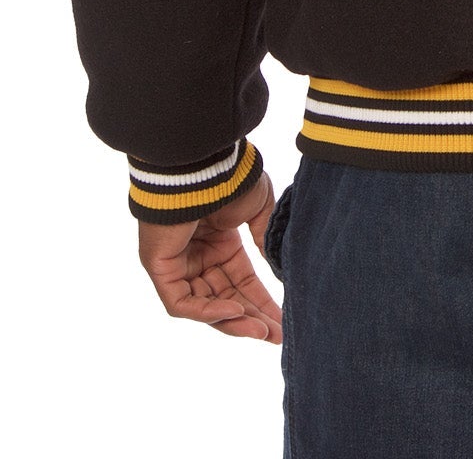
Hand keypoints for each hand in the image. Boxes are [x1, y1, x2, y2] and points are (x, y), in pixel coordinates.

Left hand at [137, 168, 282, 341]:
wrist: (202, 165)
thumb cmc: (230, 179)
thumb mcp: (257, 210)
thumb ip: (264, 240)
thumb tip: (276, 266)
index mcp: (220, 242)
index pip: (241, 282)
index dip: (261, 302)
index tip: (283, 322)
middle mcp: (198, 256)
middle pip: (225, 299)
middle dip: (251, 318)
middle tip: (276, 336)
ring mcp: (177, 265)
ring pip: (205, 307)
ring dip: (234, 321)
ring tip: (261, 332)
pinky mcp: (160, 269)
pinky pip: (182, 303)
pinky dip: (208, 312)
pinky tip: (236, 311)